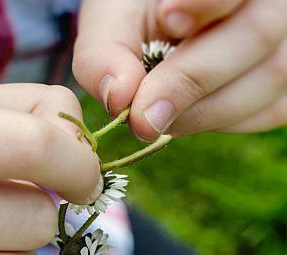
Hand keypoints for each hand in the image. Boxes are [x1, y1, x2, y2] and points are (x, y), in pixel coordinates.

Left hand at [73, 0, 286, 137]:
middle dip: (190, 81)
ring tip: (157, 114)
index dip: (208, 1)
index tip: (169, 18)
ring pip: (265, 82)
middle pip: (256, 36)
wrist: (163, 30)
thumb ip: (106, 53)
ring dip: (201, 112)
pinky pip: (266, 113)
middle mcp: (274, 6)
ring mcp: (286, 48)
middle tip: (142, 115)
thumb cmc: (138, 18)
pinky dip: (220, 121)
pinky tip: (187, 114)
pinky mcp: (285, 89)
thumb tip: (119, 98)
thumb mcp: (114, 20)